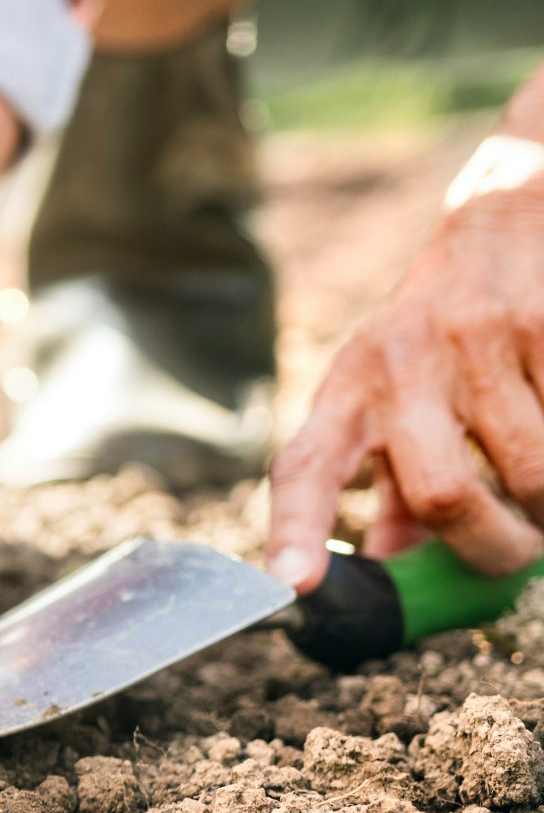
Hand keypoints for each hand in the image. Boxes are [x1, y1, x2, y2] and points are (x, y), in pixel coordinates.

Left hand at [266, 112, 543, 589]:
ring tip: (541, 491)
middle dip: (491, 547)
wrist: (505, 225)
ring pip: (533, 475)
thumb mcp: (391, 402)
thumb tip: (395, 574)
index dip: (296, 531)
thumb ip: (392, 491)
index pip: (304, 469)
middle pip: (443, 494)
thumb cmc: (440, 343)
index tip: (294, 586)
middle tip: (514, 554)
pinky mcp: (543, 326)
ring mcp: (473, 342)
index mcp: (347, 393)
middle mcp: (397, 366)